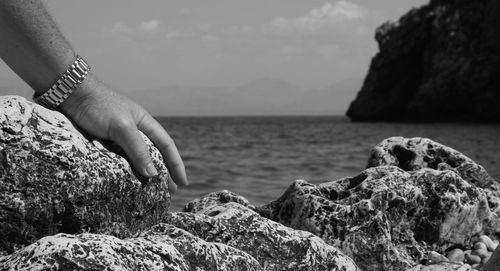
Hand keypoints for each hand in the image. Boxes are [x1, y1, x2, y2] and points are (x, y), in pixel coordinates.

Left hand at [59, 74, 187, 191]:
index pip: (167, 146)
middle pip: (154, 155)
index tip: (182, 183)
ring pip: (136, 160)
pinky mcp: (102, 143)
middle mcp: (134, 131)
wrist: (68, 95)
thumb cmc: (99, 105)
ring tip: (149, 193)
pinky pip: (118, 161)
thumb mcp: (122, 127)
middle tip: (168, 193)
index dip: (176, 164)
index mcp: (145, 123)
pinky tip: (125, 184)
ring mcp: (118, 138)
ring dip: (144, 175)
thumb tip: (154, 175)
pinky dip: (125, 173)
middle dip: (163, 173)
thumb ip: (138, 150)